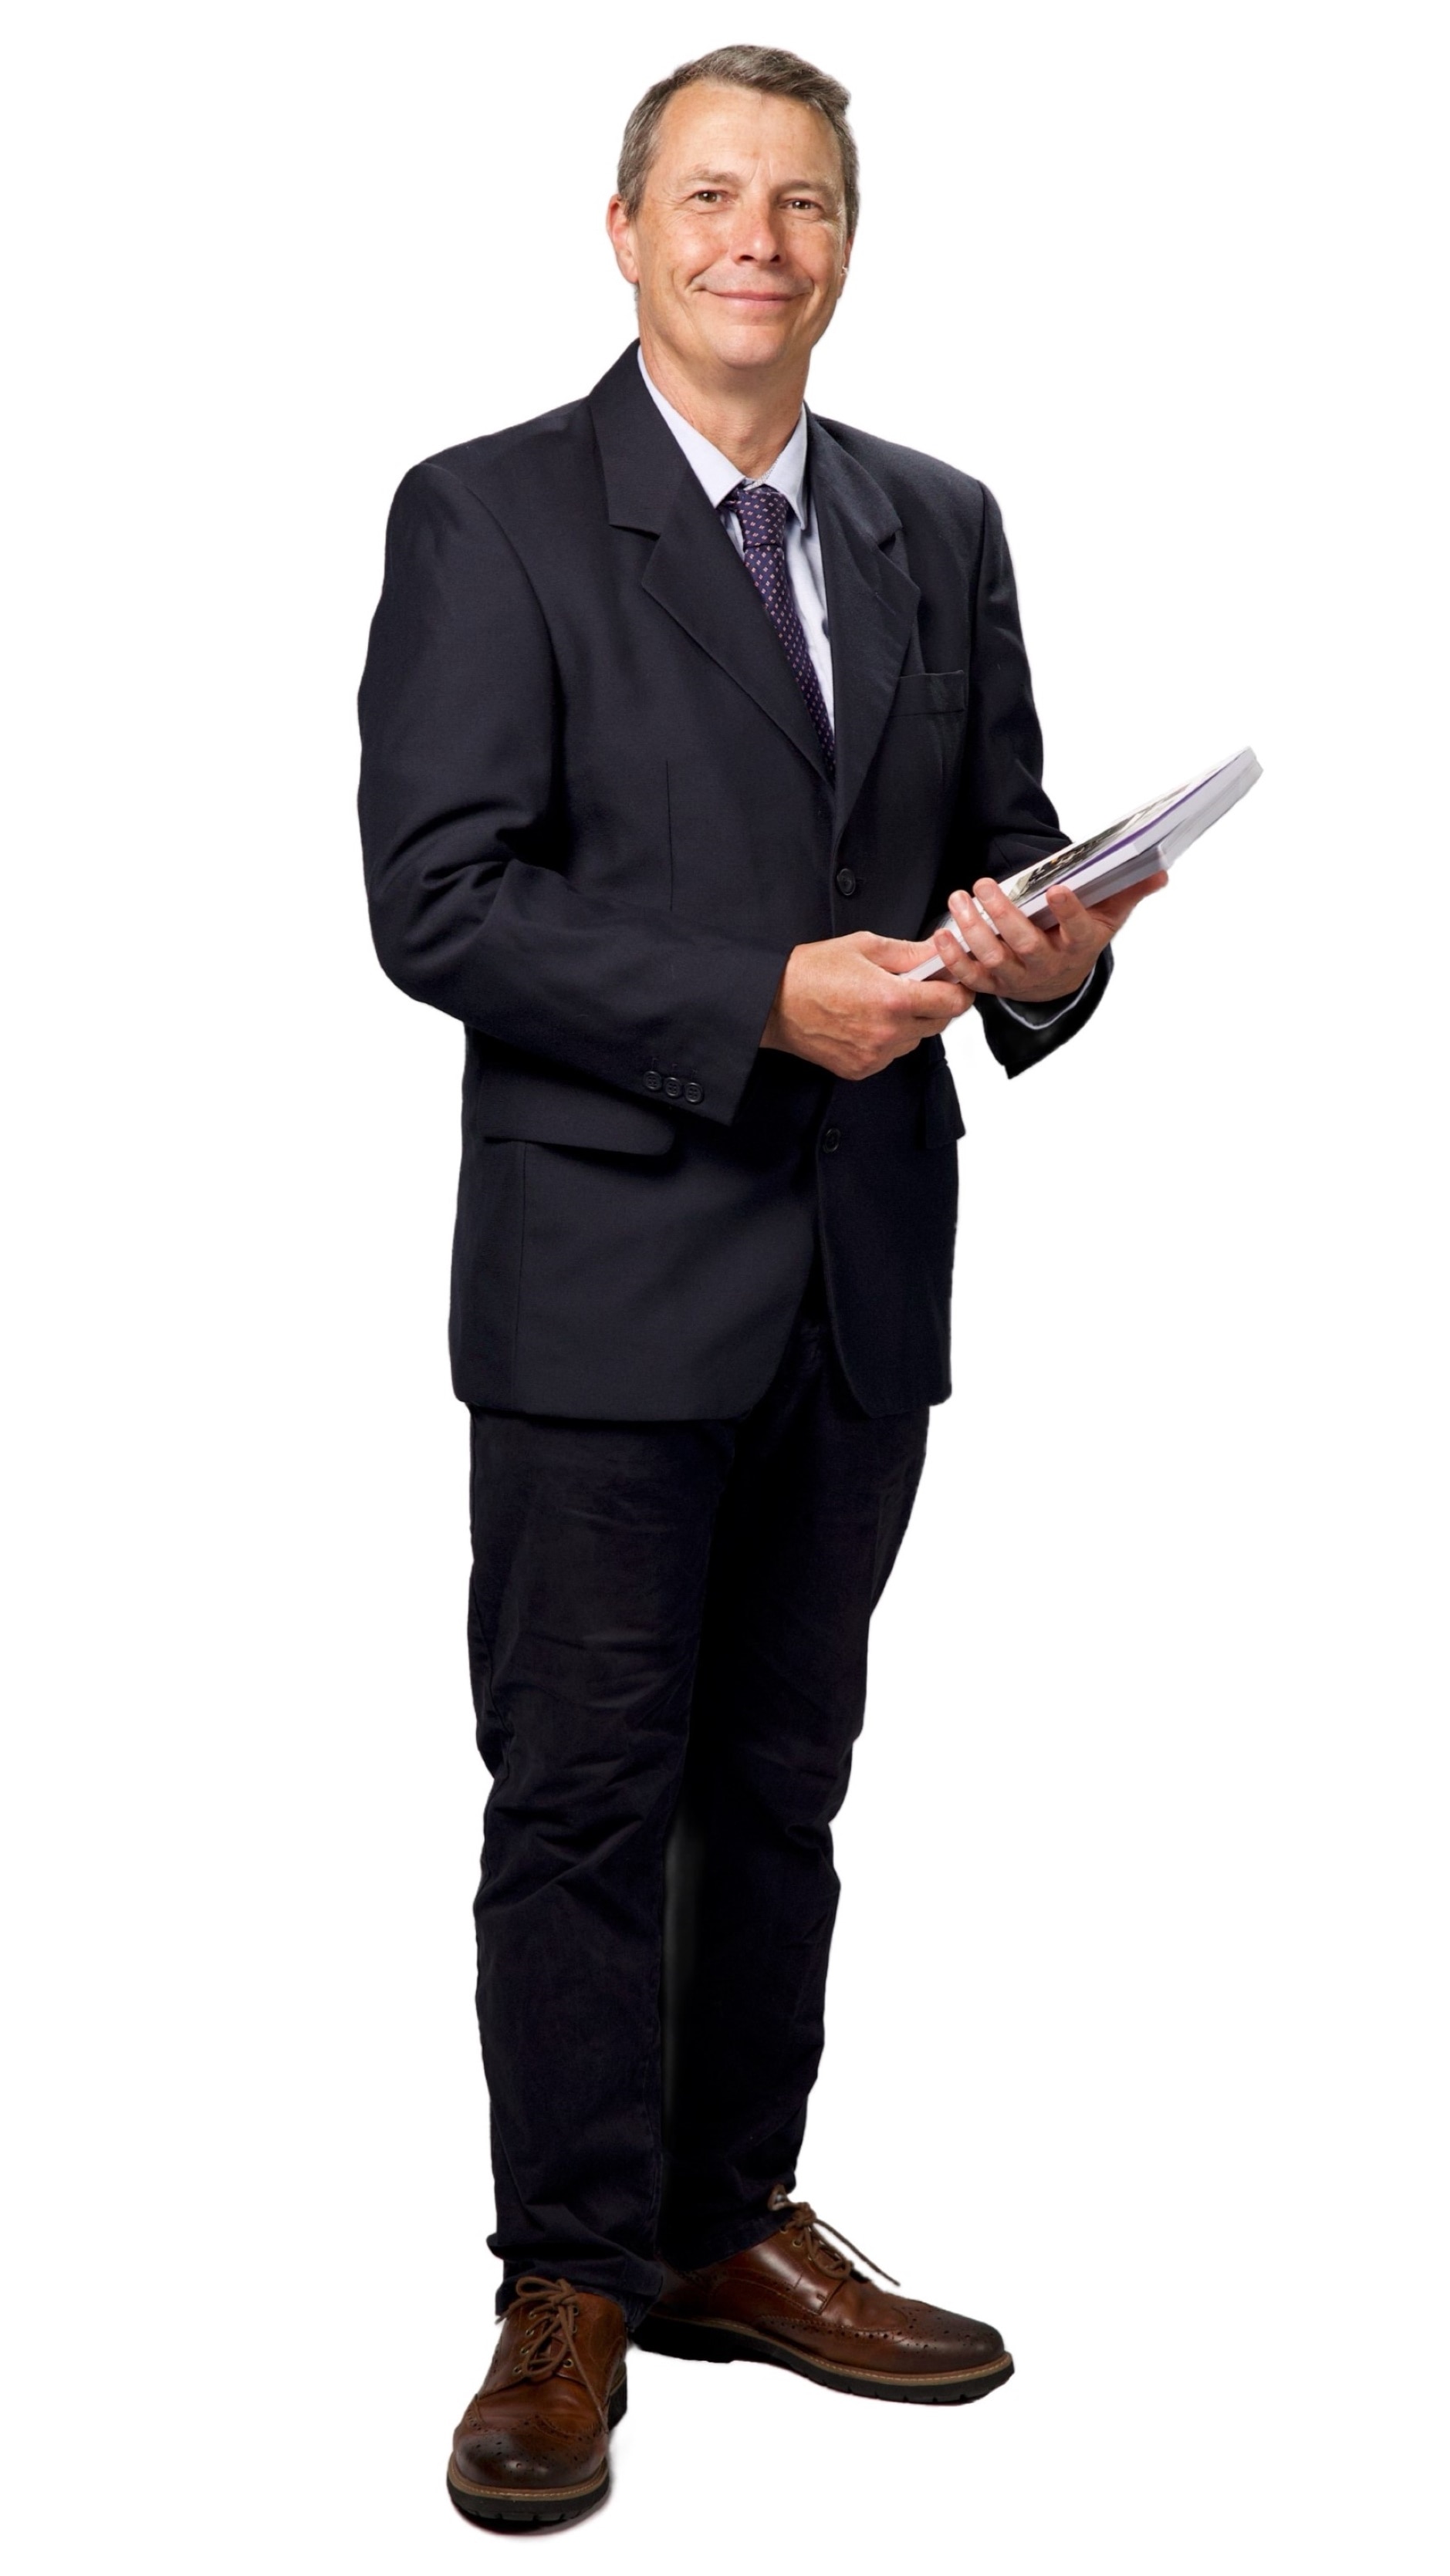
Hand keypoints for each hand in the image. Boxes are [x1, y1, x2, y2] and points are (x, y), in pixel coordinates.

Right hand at [762, 929, 972, 1079]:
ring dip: (911, 1023)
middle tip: (915, 986)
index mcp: (893, 999)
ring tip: (882, 1003)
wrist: (772, 1004)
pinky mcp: (861, 1069)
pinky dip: (888, 1040)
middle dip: (935, 1003)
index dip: (958, 989)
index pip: (953, 1002)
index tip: (953, 981)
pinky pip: (891, 1055)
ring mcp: (875, 1056)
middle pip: (939, 1023)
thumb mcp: (863, 946)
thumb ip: (909, 952)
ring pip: (916, 1040)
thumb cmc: (810, 972)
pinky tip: (866, 1021)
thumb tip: (938, 951)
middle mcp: (888, 1033)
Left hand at [929, 869, 1168, 1002]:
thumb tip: (1161, 870)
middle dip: (1003, 914)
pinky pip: (970, 977)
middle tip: (984, 883)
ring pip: (993, 958)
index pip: (1077, 931)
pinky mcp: (993, 986)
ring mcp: (1018, 979)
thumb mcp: (1109, 914)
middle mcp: (1047, 966)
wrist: (1060, 979)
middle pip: (1025, 944)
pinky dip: (953, 959)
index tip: (1057, 889)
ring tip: (959, 898)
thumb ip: (1130, 890)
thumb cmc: (1082, 935)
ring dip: (972, 930)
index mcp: (1078, 946)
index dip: (1068, 913)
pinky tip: (941, 934)